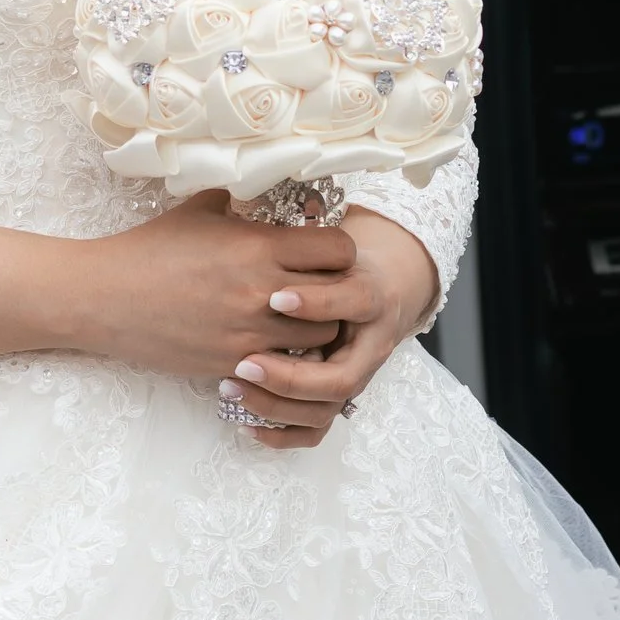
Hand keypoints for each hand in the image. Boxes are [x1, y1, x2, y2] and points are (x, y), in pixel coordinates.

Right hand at [73, 191, 356, 377]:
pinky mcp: (233, 362)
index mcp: (259, 246)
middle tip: (321, 285)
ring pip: (320, 338)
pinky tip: (272, 341)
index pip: (339, 250)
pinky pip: (286, 366)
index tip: (324, 249)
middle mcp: (262, 291)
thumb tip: (263, 184)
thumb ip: (241, 199)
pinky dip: (287, 355)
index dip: (339, 250)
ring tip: (299, 316)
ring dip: (316, 326)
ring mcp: (249, 333)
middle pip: (339, 297)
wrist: (105, 298)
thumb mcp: (199, 209)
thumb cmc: (150, 248)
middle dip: (336, 289)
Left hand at [218, 208, 436, 448]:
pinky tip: (243, 423)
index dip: (317, 301)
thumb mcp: (325, 235)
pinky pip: (315, 430)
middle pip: (340, 377)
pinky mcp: (335, 396)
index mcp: (370, 292)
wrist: (388, 285)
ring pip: (324, 410)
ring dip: (278, 404)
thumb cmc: (341, 257)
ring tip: (231, 386)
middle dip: (289, 373)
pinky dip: (282, 433)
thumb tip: (239, 186)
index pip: (353, 301)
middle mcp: (368, 342)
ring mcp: (353, 374)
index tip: (274, 295)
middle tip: (241, 359)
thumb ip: (292, 223)